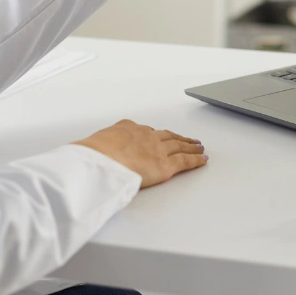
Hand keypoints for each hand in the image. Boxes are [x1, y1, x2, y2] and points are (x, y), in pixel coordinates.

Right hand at [73, 120, 206, 188]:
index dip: (157, 135)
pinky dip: (196, 160)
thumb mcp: (93, 146)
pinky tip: (202, 159)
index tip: (161, 135)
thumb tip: (94, 156)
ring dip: (190, 146)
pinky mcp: (165, 166)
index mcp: (128, 129)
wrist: (100, 160)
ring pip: (179, 146)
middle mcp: (146, 136)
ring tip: (198, 147)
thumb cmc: (92, 155)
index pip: (146, 131)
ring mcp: (157, 150)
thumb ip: (101, 149)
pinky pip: (185, 161)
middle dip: (179, 138)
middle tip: (188, 139)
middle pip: (167, 136)